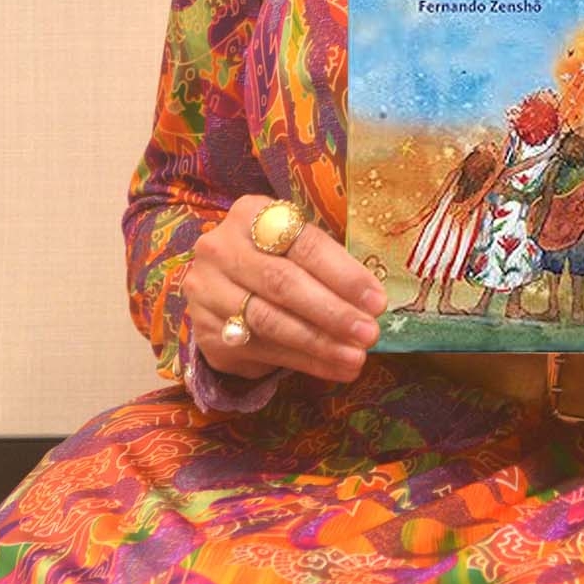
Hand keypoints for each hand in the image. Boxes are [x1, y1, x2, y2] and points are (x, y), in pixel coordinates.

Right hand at [184, 196, 385, 383]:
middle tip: (369, 334)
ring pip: (270, 321)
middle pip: (283, 283)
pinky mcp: (206, 331)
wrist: (220, 284)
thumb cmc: (275, 258)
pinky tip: (332, 369)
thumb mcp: (297, 248)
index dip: (344, 275)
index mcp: (251, 214)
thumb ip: (329, 267)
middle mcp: (221, 249)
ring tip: (356, 358)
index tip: (377, 302)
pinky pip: (260, 349)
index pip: (304, 246)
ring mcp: (208, 291)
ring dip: (319, 343)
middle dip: (333, 312)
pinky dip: (303, 362)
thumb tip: (373, 304)